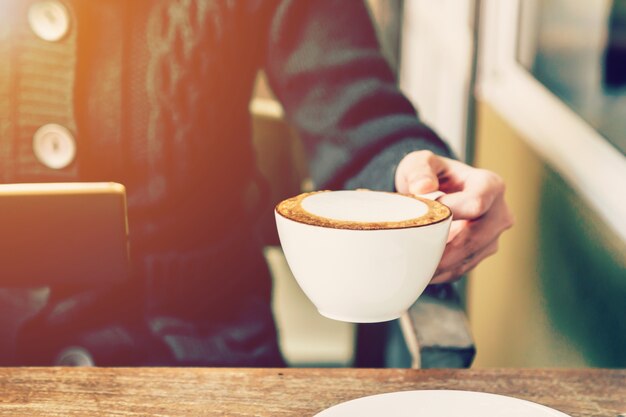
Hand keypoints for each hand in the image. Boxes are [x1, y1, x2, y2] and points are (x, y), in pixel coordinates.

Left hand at [395, 150, 513, 283]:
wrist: (438, 191)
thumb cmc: (430, 174)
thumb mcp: (420, 162)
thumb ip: (420, 170)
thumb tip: (423, 187)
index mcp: (490, 185)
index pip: (476, 204)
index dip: (450, 214)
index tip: (424, 217)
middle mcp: (499, 212)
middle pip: (473, 238)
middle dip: (442, 249)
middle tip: (412, 253)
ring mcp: (493, 236)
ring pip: (467, 258)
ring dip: (440, 265)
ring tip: (413, 263)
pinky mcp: (482, 253)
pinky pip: (462, 268)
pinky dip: (441, 272)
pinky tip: (422, 270)